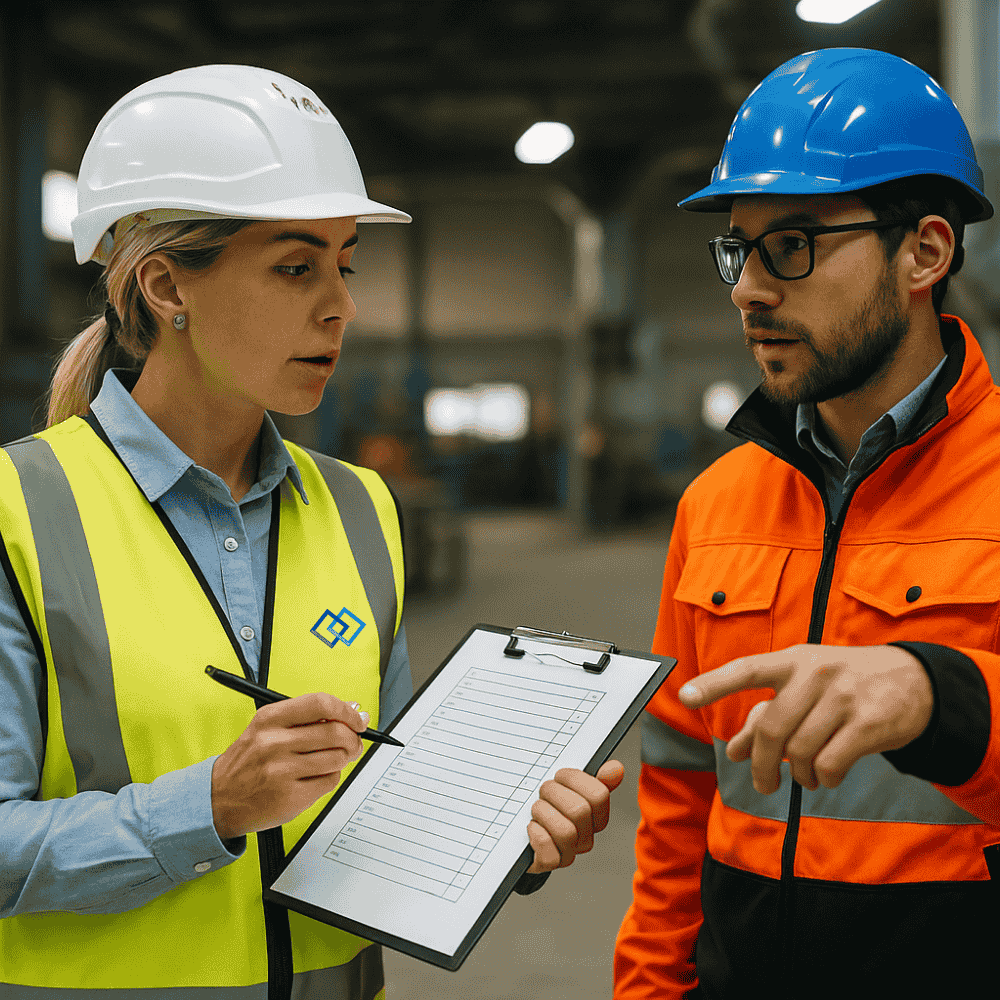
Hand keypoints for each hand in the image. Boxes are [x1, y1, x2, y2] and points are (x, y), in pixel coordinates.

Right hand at [211, 692, 367, 839]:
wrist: (217, 799)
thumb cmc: (248, 761)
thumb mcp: (267, 728)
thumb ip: (308, 717)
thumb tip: (352, 709)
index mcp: (270, 719)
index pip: (320, 703)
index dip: (346, 710)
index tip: (357, 718)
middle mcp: (274, 743)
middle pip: (335, 732)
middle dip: (353, 738)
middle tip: (353, 742)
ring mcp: (282, 772)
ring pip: (337, 758)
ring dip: (342, 760)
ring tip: (330, 760)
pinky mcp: (291, 797)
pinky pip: (330, 782)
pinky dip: (329, 778)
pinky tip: (314, 778)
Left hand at [526, 759, 624, 872]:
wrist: (520, 833)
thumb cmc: (547, 806)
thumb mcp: (566, 787)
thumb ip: (593, 778)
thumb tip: (616, 768)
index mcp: (596, 815)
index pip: (598, 795)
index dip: (574, 779)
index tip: (559, 775)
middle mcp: (586, 836)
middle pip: (579, 811)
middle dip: (554, 793)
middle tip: (542, 791)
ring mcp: (569, 852)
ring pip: (565, 832)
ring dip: (543, 813)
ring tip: (536, 809)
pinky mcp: (549, 863)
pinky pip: (549, 853)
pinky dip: (537, 835)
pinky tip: (532, 826)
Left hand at [678, 644, 932, 793]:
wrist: (914, 681)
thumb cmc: (844, 684)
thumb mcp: (804, 689)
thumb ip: (766, 717)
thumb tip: (734, 751)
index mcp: (792, 661)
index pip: (745, 670)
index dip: (713, 684)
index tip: (684, 696)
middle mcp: (814, 673)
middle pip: (770, 729)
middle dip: (761, 765)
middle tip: (763, 784)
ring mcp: (843, 696)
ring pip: (799, 751)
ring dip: (798, 774)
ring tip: (806, 776)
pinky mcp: (868, 722)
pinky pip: (829, 764)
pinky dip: (823, 778)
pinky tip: (827, 775)